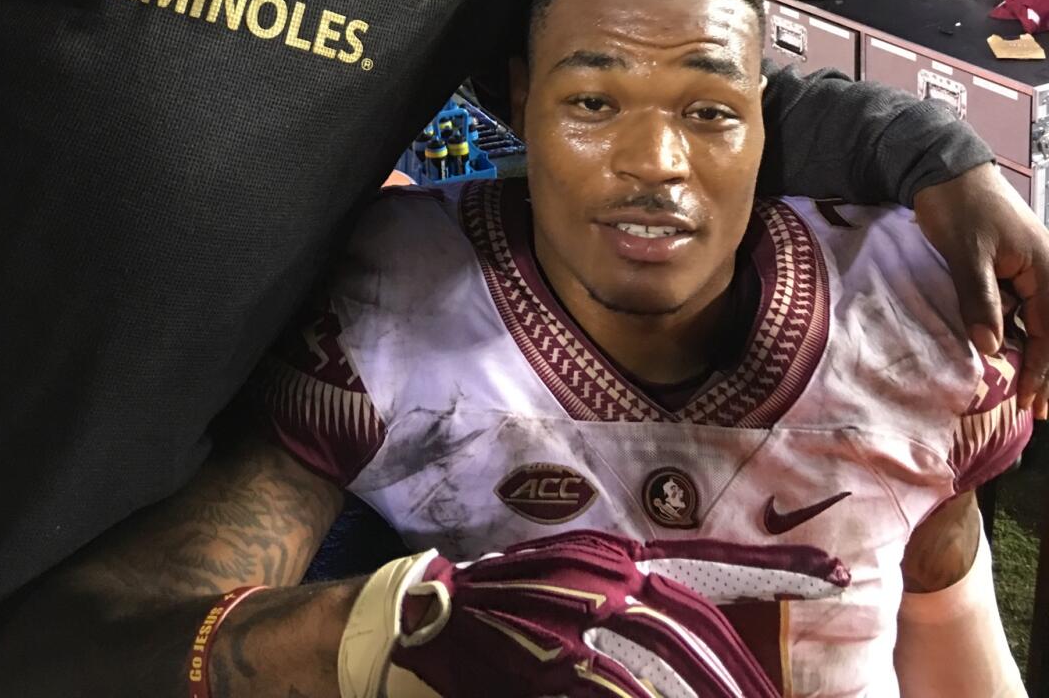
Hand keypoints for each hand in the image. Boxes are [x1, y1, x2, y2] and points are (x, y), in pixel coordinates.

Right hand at [355, 531, 846, 697]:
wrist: (409, 623)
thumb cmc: (493, 613)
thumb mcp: (566, 589)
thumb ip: (624, 606)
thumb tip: (680, 634)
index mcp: (609, 560)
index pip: (708, 562)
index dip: (774, 568)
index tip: (835, 572)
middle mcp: (599, 584)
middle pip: (694, 636)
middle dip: (741, 679)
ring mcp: (573, 629)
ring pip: (664, 673)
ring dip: (709, 694)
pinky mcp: (549, 671)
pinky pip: (617, 692)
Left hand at [914, 164, 1048, 417]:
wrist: (943, 167)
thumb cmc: (959, 205)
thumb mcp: (966, 253)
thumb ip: (980, 300)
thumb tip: (991, 348)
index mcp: (1045, 267)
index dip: (1044, 368)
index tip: (1033, 401)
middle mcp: (1045, 270)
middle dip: (1048, 368)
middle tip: (1037, 408)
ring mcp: (1030, 268)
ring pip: (1038, 320)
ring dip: (1034, 352)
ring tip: (1024, 389)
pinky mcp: (1013, 266)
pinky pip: (1022, 306)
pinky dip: (1017, 330)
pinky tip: (1006, 350)